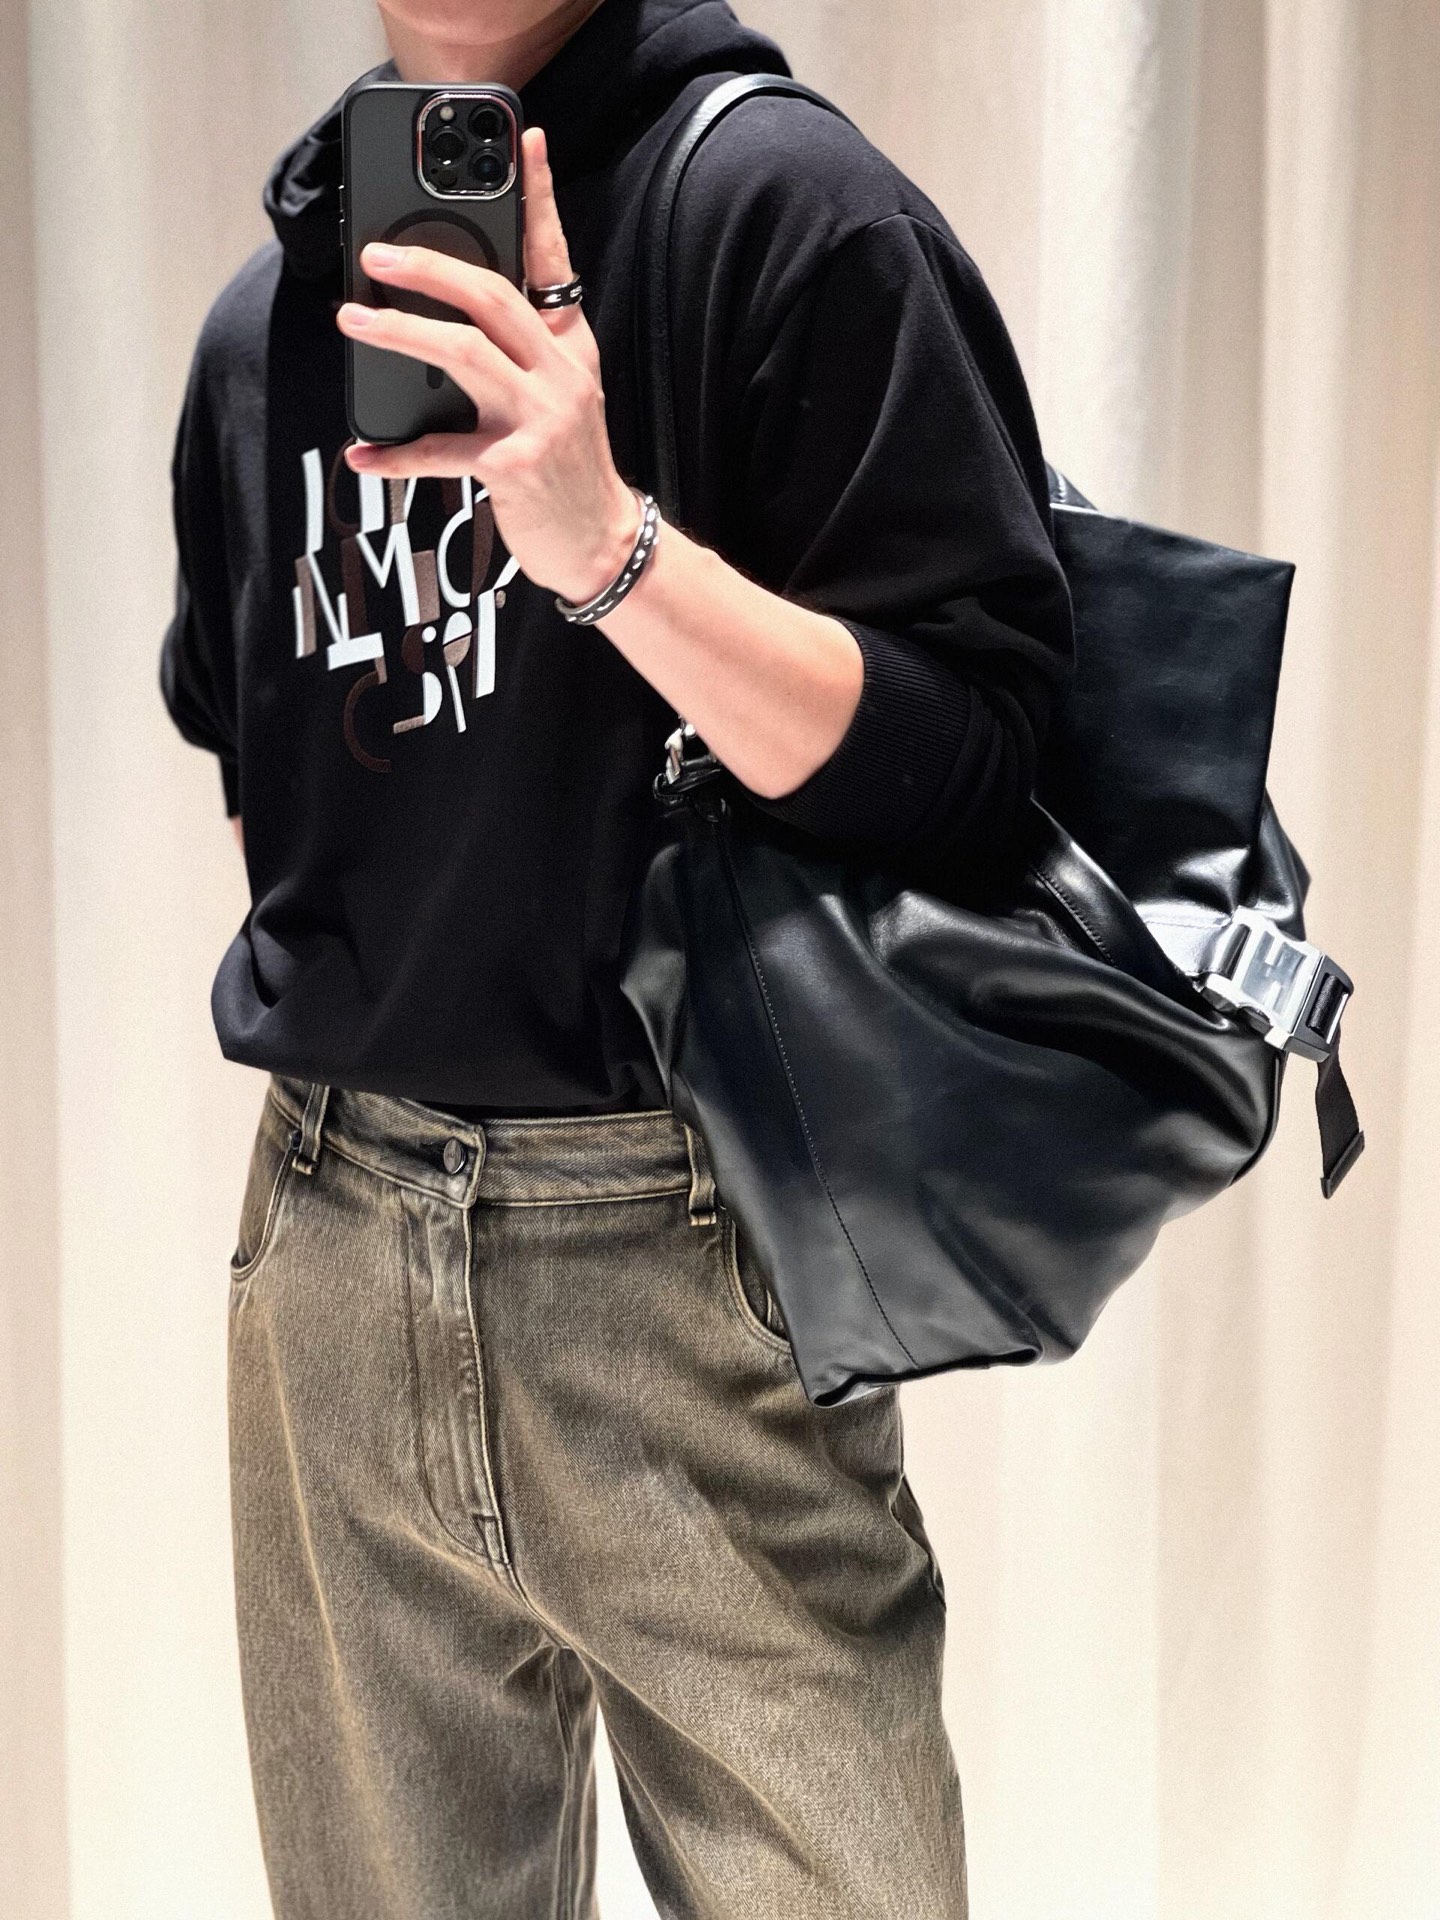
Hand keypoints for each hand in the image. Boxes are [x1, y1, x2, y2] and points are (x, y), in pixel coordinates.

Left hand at [337, 127, 640, 605]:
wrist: (602, 543)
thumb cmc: (568, 468)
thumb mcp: (560, 397)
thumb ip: (518, 353)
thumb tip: (444, 316)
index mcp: (570, 347)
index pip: (554, 258)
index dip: (540, 197)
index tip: (527, 141)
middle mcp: (560, 374)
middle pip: (493, 296)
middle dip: (430, 266)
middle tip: (376, 254)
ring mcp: (540, 418)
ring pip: (463, 354)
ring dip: (400, 332)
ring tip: (354, 319)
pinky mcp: (515, 466)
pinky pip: (442, 451)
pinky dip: (395, 455)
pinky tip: (362, 453)